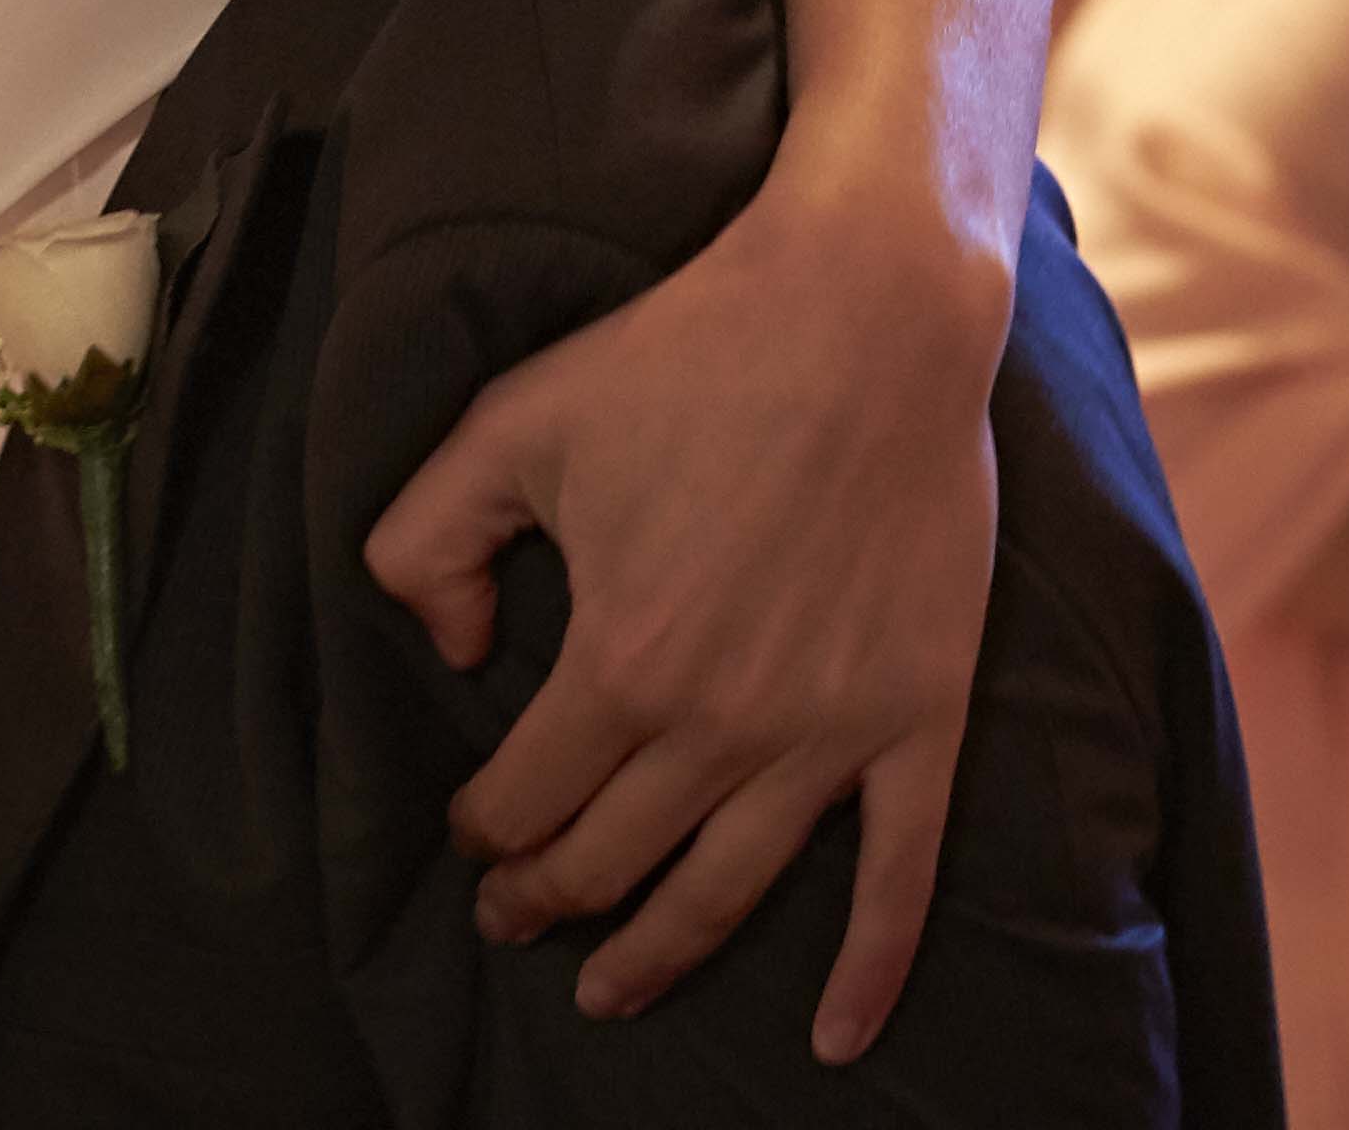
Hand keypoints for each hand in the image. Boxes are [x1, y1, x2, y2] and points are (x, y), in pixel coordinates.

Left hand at [365, 158, 1006, 1060]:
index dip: (482, 831)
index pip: (522, 798)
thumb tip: (448, 649)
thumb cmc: (687, 354)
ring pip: (726, 891)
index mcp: (618, 662)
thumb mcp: (512, 424)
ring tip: (609, 989)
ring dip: (657, 956)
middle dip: (547, 899)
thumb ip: (428, 539)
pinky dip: (870, 971)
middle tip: (517, 916)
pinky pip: (900, 874)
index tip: (471, 835)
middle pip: (612, 859)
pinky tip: (839, 1040)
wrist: (869, 308)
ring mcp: (828, 733)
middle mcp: (720, 724)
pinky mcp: (920, 716)